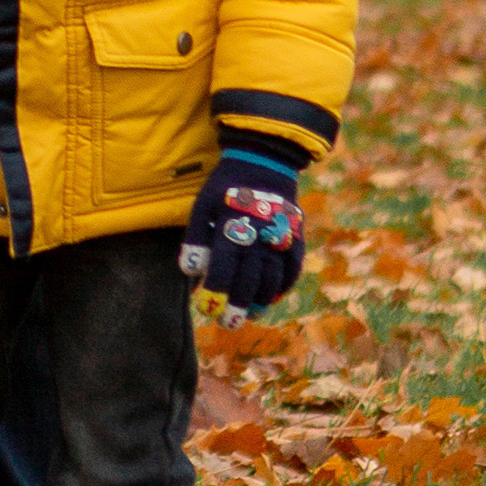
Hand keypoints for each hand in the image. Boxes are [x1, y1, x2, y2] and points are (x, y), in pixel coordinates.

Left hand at [178, 152, 306, 313]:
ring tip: (250, 314)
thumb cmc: (226, 188)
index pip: (223, 268)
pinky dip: (283, 286)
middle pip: (249, 279)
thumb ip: (196, 238)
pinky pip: (292, 269)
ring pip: (272, 278)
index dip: (215, 291)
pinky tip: (272, 298)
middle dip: (238, 304)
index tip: (206, 310)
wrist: (264, 162)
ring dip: (261, 299)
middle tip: (228, 323)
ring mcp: (281, 237)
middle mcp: (260, 235)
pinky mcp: (296, 237)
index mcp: (233, 226)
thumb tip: (190, 271)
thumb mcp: (203, 205)